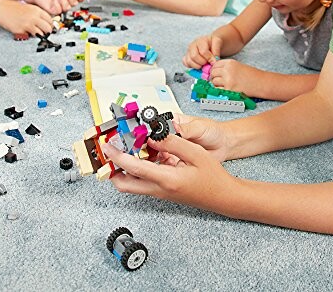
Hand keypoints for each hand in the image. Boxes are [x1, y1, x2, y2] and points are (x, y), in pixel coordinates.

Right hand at [0, 0, 53, 35]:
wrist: (1, 9)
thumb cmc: (14, 8)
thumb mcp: (29, 7)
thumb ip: (37, 14)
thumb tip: (46, 22)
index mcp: (36, 10)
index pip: (50, 20)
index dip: (51, 25)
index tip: (50, 27)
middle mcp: (34, 17)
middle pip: (48, 28)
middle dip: (48, 31)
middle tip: (45, 32)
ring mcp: (28, 24)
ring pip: (41, 34)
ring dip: (40, 35)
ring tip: (35, 33)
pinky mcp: (21, 31)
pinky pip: (30, 36)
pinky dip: (30, 35)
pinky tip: (26, 32)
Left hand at [101, 131, 237, 211]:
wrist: (224, 197)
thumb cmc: (213, 177)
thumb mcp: (195, 153)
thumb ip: (172, 143)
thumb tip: (152, 135)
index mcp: (167, 180)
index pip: (134, 168)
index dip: (118, 156)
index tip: (108, 146)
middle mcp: (160, 189)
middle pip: (125, 184)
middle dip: (112, 169)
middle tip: (110, 151)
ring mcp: (160, 192)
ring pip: (132, 184)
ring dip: (124, 168)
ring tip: (126, 147)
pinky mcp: (163, 191)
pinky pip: (143, 181)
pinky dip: (138, 168)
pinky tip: (146, 153)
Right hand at [183, 35, 222, 67]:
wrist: (211, 42)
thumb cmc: (214, 42)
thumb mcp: (218, 41)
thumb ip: (216, 49)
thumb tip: (213, 60)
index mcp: (201, 41)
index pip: (203, 51)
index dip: (209, 58)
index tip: (214, 62)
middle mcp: (193, 45)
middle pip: (194, 56)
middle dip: (202, 62)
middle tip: (208, 63)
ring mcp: (188, 51)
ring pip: (189, 61)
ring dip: (197, 66)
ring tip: (203, 65)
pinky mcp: (186, 56)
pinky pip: (185, 63)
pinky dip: (191, 66)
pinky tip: (198, 65)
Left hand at [210, 59, 263, 95]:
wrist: (261, 83)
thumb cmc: (251, 75)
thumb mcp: (238, 66)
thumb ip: (227, 67)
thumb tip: (214, 72)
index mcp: (230, 63)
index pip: (215, 64)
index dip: (214, 69)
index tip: (216, 73)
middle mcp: (228, 70)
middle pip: (213, 73)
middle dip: (214, 77)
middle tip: (218, 80)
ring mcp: (228, 80)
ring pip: (214, 81)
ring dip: (216, 84)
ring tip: (224, 85)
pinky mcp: (229, 90)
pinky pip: (217, 90)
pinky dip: (219, 90)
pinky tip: (225, 90)